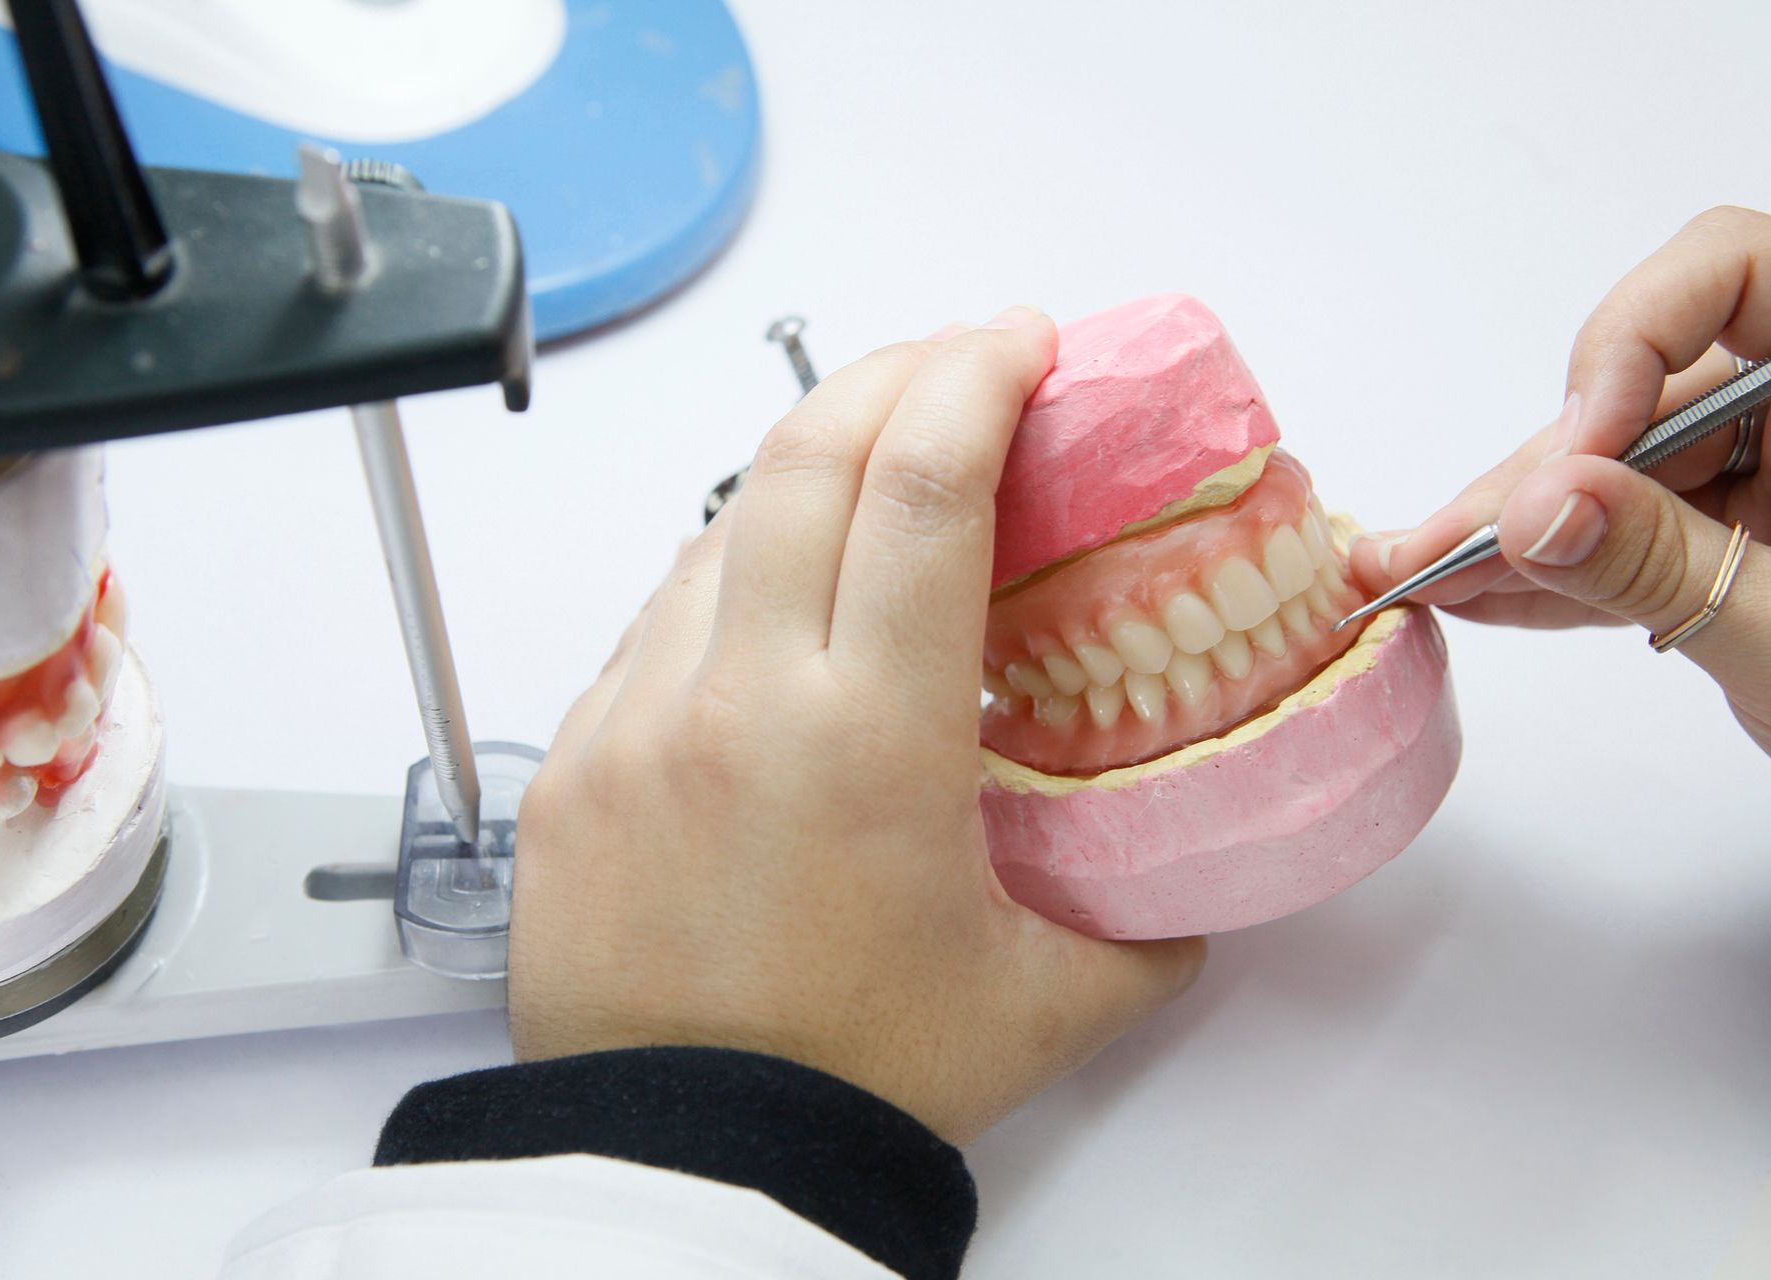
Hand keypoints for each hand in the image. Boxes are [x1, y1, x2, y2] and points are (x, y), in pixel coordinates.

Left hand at [510, 308, 1205, 1144]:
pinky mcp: (576, 763)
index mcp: (869, 737)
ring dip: (806, 476)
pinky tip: (776, 618)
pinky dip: (727, 581)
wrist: (686, 1168)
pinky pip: (654, 623)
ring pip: (720, 527)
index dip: (977, 377)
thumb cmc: (857, 1083)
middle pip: (806, 453)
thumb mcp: (1048, 997)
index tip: (1022, 340)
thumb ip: (1149, 919)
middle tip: (961, 369)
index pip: (923, 484)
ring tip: (875, 493)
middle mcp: (738, 700)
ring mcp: (635, 722)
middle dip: (895, 373)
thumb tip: (1193, 869)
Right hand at [1350, 208, 1770, 855]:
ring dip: (1517, 526)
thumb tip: (1534, 509)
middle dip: (1538, 472)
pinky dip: (1548, 568)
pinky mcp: (1729, 529)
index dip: (1635, 339)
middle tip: (1434, 546)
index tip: (1579, 450)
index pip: (1740, 274)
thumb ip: (1668, 568)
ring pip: (1612, 463)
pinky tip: (1471, 594)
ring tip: (1417, 576)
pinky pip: (1618, 528)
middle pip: (1643, 387)